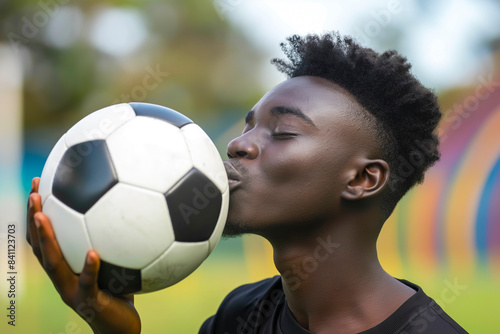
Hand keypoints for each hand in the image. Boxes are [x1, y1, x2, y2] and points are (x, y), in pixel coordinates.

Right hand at [26, 177, 140, 333]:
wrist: (120, 328)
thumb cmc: (120, 291)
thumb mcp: (116, 263)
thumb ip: (113, 240)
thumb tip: (127, 206)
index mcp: (66, 266)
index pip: (45, 237)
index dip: (37, 213)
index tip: (38, 183)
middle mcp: (63, 277)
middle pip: (40, 246)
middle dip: (34, 218)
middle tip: (33, 192)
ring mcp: (72, 291)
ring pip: (53, 263)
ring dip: (46, 238)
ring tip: (43, 215)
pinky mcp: (89, 302)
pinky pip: (87, 283)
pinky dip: (89, 267)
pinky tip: (92, 252)